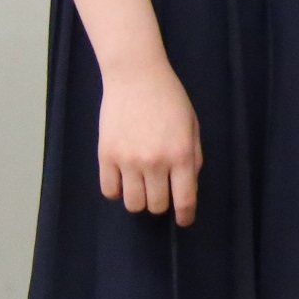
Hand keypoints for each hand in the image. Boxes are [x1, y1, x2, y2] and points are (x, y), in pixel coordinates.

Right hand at [97, 61, 201, 223]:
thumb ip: (193, 157)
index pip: (185, 199)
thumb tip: (187, 186)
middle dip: (162, 204)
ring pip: (132, 203)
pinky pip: (109, 191)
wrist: (136, 77)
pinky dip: (117, 190)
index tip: (184, 220)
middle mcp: (155, 162)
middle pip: (156, 206)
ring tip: (142, 185)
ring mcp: (128, 161)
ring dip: (140, 199)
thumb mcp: (192, 126)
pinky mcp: (106, 156)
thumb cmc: (170, 99)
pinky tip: (123, 179)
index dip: (186, 215)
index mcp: (181, 155)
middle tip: (162, 192)